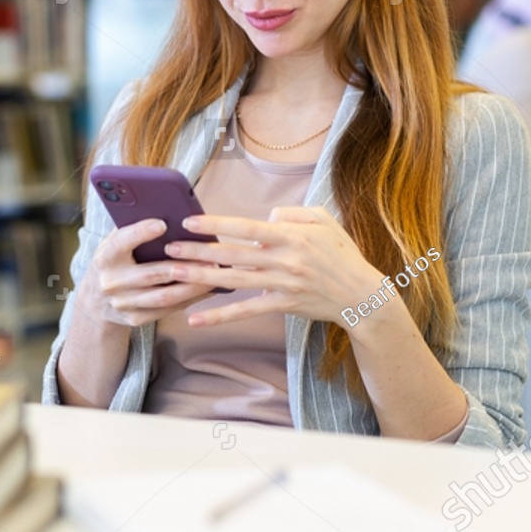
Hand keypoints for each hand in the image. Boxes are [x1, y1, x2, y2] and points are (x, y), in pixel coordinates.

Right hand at [78, 219, 217, 327]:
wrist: (96, 301)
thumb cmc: (115, 261)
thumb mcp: (114, 244)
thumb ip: (132, 229)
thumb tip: (167, 213)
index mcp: (105, 258)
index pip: (121, 243)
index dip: (140, 233)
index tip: (163, 223)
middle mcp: (111, 283)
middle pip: (151, 274)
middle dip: (183, 266)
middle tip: (210, 258)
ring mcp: (123, 304)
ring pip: (164, 296)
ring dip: (192, 286)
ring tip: (214, 274)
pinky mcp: (135, 319)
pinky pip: (167, 310)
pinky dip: (190, 300)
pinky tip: (206, 289)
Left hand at [160, 206, 383, 328]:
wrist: (362, 295)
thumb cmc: (342, 254)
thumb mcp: (324, 220)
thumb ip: (292, 212)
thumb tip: (265, 217)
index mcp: (291, 236)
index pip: (246, 227)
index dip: (216, 224)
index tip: (190, 221)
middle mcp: (283, 260)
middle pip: (232, 254)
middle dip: (198, 251)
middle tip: (168, 248)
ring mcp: (281, 284)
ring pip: (233, 280)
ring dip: (200, 277)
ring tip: (173, 273)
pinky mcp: (282, 305)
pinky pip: (245, 310)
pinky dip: (219, 316)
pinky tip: (195, 319)